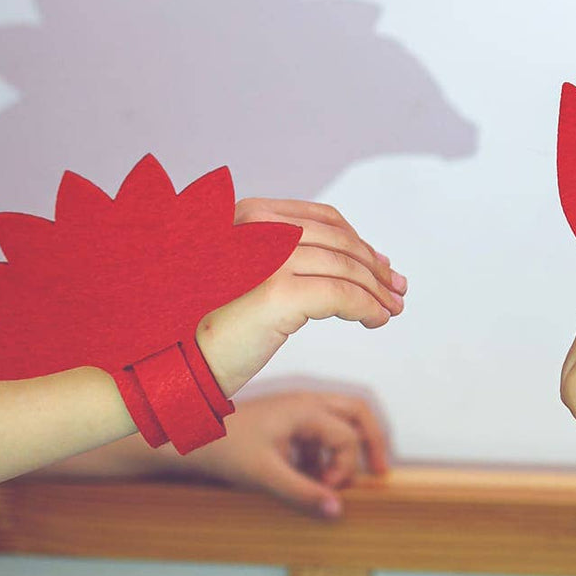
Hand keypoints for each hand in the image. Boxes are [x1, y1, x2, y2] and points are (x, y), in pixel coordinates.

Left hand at [176, 388, 389, 516]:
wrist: (189, 437)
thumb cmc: (223, 448)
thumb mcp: (266, 475)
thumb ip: (303, 493)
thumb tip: (336, 510)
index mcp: (305, 409)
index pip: (347, 436)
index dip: (345, 468)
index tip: (328, 489)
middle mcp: (305, 402)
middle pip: (356, 412)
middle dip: (371, 441)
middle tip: (380, 469)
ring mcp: (295, 408)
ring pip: (339, 419)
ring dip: (343, 448)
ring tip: (333, 479)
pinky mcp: (285, 418)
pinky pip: (319, 429)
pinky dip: (322, 451)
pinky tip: (308, 474)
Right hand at [197, 199, 407, 395]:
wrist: (177, 361)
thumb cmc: (217, 323)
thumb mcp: (254, 274)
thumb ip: (296, 258)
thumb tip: (367, 259)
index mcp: (250, 214)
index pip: (323, 219)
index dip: (359, 242)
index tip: (383, 266)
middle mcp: (258, 227)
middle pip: (340, 242)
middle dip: (375, 267)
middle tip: (398, 291)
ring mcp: (268, 257)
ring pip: (346, 269)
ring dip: (376, 291)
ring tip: (391, 310)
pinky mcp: (277, 293)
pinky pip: (342, 296)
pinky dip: (367, 307)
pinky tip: (375, 320)